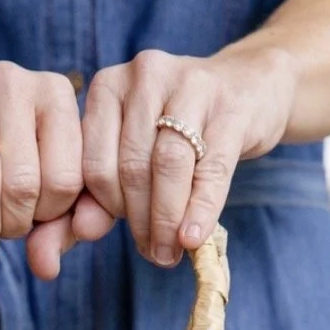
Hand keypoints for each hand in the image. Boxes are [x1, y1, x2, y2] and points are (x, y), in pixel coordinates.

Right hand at [0, 61, 83, 279]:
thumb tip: (48, 270)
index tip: (39, 218)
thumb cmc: (4, 145)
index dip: (53, 213)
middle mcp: (15, 84)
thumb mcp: (42, 169)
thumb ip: (59, 220)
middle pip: (24, 183)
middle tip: (9, 229)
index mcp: (56, 94)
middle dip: (16, 223)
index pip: (67, 177)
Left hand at [72, 45, 297, 262]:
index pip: (93, 163)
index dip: (108, 210)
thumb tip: (82, 232)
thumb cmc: (178, 130)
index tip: (125, 234)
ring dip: (167, 219)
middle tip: (155, 254)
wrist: (248, 89)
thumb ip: (99, 195)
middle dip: (140, 221)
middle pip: (131, 166)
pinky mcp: (230, 105)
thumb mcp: (133, 155)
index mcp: (107, 86)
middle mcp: (143, 75)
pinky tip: (194, 237)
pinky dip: (200, 209)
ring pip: (167, 165)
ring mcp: (189, 83)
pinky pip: (211, 167)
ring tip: (171, 251)